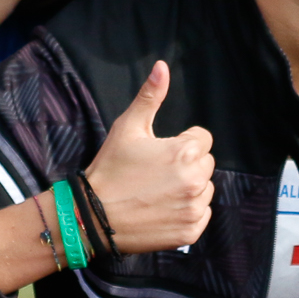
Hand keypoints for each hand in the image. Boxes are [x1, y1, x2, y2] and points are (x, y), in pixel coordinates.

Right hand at [80, 61, 212, 253]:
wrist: (93, 217)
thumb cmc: (110, 170)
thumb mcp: (127, 128)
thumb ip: (150, 97)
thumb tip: (162, 67)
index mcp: (185, 152)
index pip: (202, 139)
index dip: (180, 143)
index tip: (158, 153)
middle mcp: (196, 180)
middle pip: (205, 163)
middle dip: (186, 165)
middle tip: (155, 174)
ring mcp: (194, 207)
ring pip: (205, 189)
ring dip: (189, 188)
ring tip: (157, 192)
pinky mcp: (191, 230)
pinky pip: (201, 214)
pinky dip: (187, 212)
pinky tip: (162, 209)